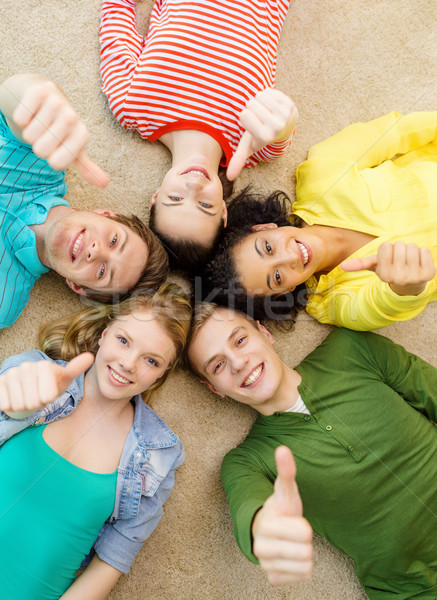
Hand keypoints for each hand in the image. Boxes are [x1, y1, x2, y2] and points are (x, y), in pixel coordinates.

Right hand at [0, 353, 93, 414]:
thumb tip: (90, 356)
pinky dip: (10, 405)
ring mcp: (11, 374)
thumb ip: (75, 368)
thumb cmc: (49, 385)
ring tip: (27, 396)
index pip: (47, 396)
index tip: (49, 393)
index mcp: (44, 366)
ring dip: (24, 405)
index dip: (48, 399)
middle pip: (33, 402)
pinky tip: (14, 397)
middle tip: (37, 396)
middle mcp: (26, 367)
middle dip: (36, 404)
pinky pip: (4, 403)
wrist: (27, 388)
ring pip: (19, 404)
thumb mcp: (64, 379)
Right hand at [12, 81, 108, 186]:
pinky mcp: (39, 92)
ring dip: (30, 133)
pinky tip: (32, 112)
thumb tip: (105, 184)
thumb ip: (87, 168)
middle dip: (39, 147)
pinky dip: (21, 119)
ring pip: (29, 135)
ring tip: (39, 123)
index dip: (51, 160)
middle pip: (41, 151)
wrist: (49, 98)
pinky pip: (21, 118)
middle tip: (46, 136)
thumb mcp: (75, 149)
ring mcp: (56, 103)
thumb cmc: (63, 130)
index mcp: (82, 135)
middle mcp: (72, 118)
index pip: (57, 163)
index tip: (57, 149)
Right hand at [226, 88, 297, 179]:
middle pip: (251, 104)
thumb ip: (239, 159)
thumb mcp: (249, 146)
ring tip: (265, 110)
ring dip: (259, 100)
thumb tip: (230, 178)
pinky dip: (267, 95)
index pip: (244, 115)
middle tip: (259, 117)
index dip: (245, 116)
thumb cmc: (261, 134)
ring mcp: (285, 115)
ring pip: (260, 96)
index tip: (252, 124)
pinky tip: (272, 105)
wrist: (284, 126)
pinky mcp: (290, 104)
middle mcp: (277, 128)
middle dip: (251, 108)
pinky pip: (269, 91)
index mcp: (265, 138)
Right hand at [252, 446, 312, 584]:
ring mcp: (266, 565)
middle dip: (304, 542)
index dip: (304, 526)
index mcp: (266, 525)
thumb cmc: (280, 509)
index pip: (305, 533)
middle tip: (293, 534)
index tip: (292, 520)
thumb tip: (282, 448)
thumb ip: (286, 471)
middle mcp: (261, 548)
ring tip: (292, 544)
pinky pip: (301, 578)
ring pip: (306, 567)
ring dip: (304, 555)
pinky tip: (290, 557)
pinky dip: (300, 569)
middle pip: (307, 553)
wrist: (265, 530)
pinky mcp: (273, 578)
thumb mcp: (286, 491)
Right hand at [340, 241, 435, 295]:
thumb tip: (342, 266)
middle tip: (400, 259)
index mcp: (384, 275)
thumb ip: (359, 264)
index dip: (387, 249)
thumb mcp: (375, 266)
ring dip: (411, 250)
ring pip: (412, 247)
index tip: (388, 258)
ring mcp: (415, 277)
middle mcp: (399, 278)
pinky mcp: (429, 274)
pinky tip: (419, 262)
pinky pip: (425, 251)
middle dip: (399, 248)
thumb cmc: (390, 269)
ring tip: (409, 260)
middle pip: (399, 245)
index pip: (386, 246)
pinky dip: (422, 253)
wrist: (410, 283)